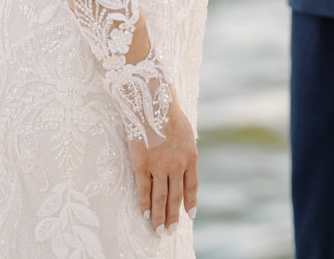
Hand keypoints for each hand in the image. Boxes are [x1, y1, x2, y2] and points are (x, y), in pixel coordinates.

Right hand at [129, 101, 197, 234]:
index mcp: (191, 156)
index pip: (192, 186)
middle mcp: (177, 165)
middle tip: (169, 232)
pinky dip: (144, 203)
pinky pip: (143, 189)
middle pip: (175, 196)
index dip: (190, 202)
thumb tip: (184, 165)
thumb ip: (185, 152)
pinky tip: (145, 214)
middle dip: (173, 216)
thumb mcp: (186, 133)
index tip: (189, 215)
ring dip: (159, 216)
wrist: (152, 102)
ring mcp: (158, 166)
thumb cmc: (169, 114)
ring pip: (160, 197)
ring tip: (157, 230)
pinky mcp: (141, 164)